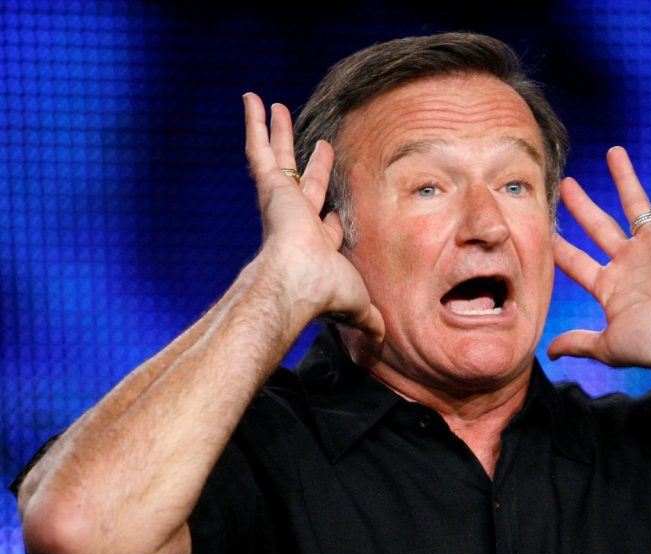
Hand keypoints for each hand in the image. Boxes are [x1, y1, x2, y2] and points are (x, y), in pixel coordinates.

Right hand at [242, 93, 383, 339]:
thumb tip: (383, 342)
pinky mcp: (269, 185)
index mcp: (315, 245)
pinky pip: (259, 146)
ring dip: (277, 133)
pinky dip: (254, 123)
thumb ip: (370, 321)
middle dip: (311, 167)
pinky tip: (251, 98)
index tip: (334, 211)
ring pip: (278, 158)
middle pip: (304, 184)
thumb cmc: (325, 294)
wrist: (296, 282)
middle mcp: (295, 220)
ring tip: (273, 108)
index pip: (326, 224)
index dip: (331, 217)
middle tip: (318, 147)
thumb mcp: (359, 305)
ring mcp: (280, 201)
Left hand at [547, 138, 650, 381]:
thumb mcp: (608, 346)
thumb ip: (579, 342)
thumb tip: (549, 352)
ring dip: (625, 177)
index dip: (561, 248)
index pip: (578, 262)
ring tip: (613, 152)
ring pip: (637, 202)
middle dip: (582, 206)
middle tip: (567, 184)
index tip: (544, 231)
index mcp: (612, 286)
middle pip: (600, 226)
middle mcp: (632, 261)